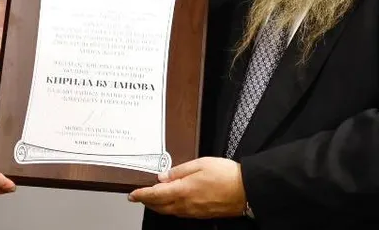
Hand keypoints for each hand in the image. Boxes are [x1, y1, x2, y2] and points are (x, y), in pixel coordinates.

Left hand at [127, 157, 245, 218]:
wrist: (247, 190)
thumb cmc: (226, 174)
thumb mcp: (200, 163)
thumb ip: (179, 171)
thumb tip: (163, 177)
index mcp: (184, 190)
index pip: (155, 195)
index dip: (141, 195)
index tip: (132, 194)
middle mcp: (186, 204)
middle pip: (160, 207)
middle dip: (147, 202)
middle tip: (139, 196)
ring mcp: (194, 212)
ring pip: (170, 212)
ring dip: (158, 206)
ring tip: (152, 199)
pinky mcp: (202, 215)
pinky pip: (181, 213)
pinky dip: (171, 208)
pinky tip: (172, 202)